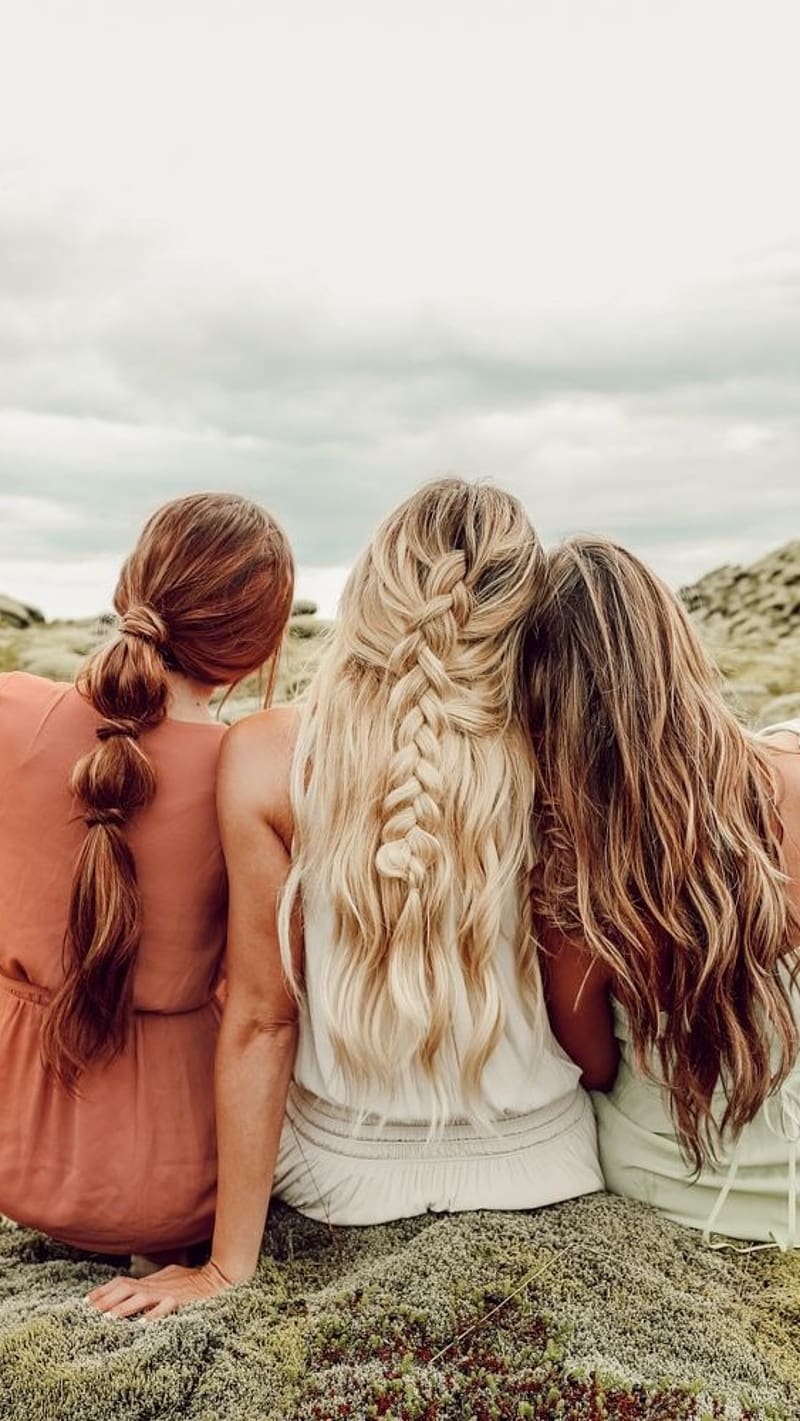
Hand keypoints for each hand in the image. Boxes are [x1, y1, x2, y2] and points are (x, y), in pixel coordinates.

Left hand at [86, 1259, 233, 1320]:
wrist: (218, 1277)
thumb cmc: (193, 1280)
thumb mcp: (168, 1277)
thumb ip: (152, 1283)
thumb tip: (135, 1289)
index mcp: (151, 1281)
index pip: (121, 1282)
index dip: (103, 1291)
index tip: (87, 1302)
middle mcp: (156, 1285)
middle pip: (125, 1288)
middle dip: (105, 1299)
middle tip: (89, 1311)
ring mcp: (167, 1292)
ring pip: (141, 1296)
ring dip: (124, 1307)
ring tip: (108, 1319)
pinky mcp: (181, 1300)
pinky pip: (166, 1307)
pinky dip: (154, 1315)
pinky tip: (144, 1324)